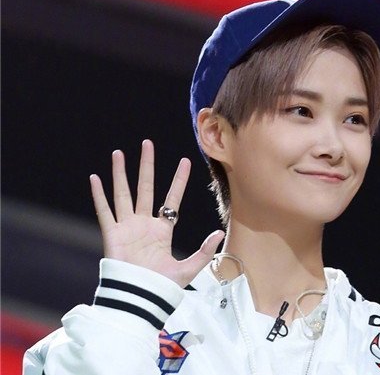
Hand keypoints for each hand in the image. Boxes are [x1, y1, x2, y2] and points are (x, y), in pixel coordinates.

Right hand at [89, 139, 223, 286]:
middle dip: (147, 166)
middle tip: (147, 144)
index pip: (172, 198)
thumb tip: (219, 232)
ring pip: (123, 194)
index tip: (185, 161)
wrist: (140, 299)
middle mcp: (144, 224)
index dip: (178, 181)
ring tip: (119, 153)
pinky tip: (95, 178)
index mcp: (162, 230)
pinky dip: (99, 195)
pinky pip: (105, 211)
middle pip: (146, 188)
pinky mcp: (113, 234)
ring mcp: (128, 227)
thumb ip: (204, 251)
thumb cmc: (162, 286)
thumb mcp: (189, 268)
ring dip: (121, 173)